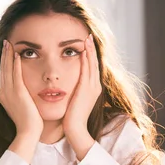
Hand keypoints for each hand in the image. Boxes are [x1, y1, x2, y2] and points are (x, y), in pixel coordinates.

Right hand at [0, 40, 42, 138]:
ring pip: (7, 69)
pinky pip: (16, 75)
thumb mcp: (21, 106)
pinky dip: (15, 64)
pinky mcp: (18, 93)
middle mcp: (2, 92)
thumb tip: (24, 90)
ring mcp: (9, 92)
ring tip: (10, 43)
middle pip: (2, 68)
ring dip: (8, 55)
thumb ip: (20, 96)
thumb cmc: (29, 122)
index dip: (3, 61)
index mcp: (2, 95)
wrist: (29, 132)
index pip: (2, 74)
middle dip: (4, 54)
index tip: (6, 50)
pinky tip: (17, 55)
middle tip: (5, 41)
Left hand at [63, 34, 101, 158]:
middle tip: (88, 35)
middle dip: (91, 49)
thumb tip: (69, 85)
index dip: (90, 55)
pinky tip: (82, 51)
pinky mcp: (87, 90)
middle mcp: (95, 86)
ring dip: (89, 50)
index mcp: (92, 88)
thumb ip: (74, 91)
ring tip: (86, 38)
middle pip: (94, 63)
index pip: (91, 67)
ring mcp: (92, 88)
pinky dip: (85, 60)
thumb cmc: (72, 117)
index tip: (86, 43)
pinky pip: (86, 71)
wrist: (75, 129)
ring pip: (92, 64)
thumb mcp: (75, 101)